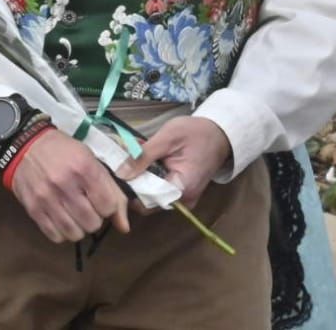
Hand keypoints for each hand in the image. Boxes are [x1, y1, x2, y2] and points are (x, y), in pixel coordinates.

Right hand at [7, 129, 130, 243]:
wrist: (25, 145)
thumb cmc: (64, 151)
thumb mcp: (91, 161)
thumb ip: (112, 191)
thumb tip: (124, 227)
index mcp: (84, 168)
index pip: (108, 206)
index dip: (108, 207)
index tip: (101, 200)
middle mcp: (65, 184)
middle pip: (92, 224)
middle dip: (94, 218)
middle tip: (87, 206)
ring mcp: (47, 198)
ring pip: (75, 234)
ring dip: (79, 227)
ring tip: (74, 214)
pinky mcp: (33, 209)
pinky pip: (56, 236)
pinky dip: (62, 232)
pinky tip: (61, 218)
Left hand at [117, 116, 231, 208]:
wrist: (219, 134)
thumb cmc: (196, 133)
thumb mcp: (167, 138)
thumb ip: (143, 156)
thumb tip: (120, 174)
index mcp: (181, 189)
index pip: (146, 203)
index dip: (128, 191)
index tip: (115, 175)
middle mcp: (183, 201)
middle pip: (147, 201)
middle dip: (132, 182)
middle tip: (121, 162)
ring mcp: (183, 198)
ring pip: (152, 195)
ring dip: (140, 178)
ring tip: (132, 158)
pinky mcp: (181, 192)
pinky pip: (160, 190)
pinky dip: (150, 177)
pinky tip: (144, 161)